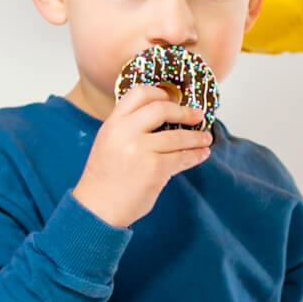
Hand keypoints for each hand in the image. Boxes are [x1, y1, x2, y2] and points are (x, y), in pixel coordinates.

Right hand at [70, 83, 212, 227]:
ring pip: (177, 136)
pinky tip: (201, 154)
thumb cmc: (105, 177)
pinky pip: (181, 157)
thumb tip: (162, 115)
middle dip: (184, 111)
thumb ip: (128, 127)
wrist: (97, 209)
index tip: (175, 98)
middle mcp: (125, 132)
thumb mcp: (109, 142)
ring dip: (196, 137)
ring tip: (205, 138)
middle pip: (162, 109)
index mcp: (113, 123)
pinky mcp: (155, 169)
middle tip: (198, 115)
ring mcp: (140, 150)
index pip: (139, 93)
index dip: (161, 92)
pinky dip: (195, 155)